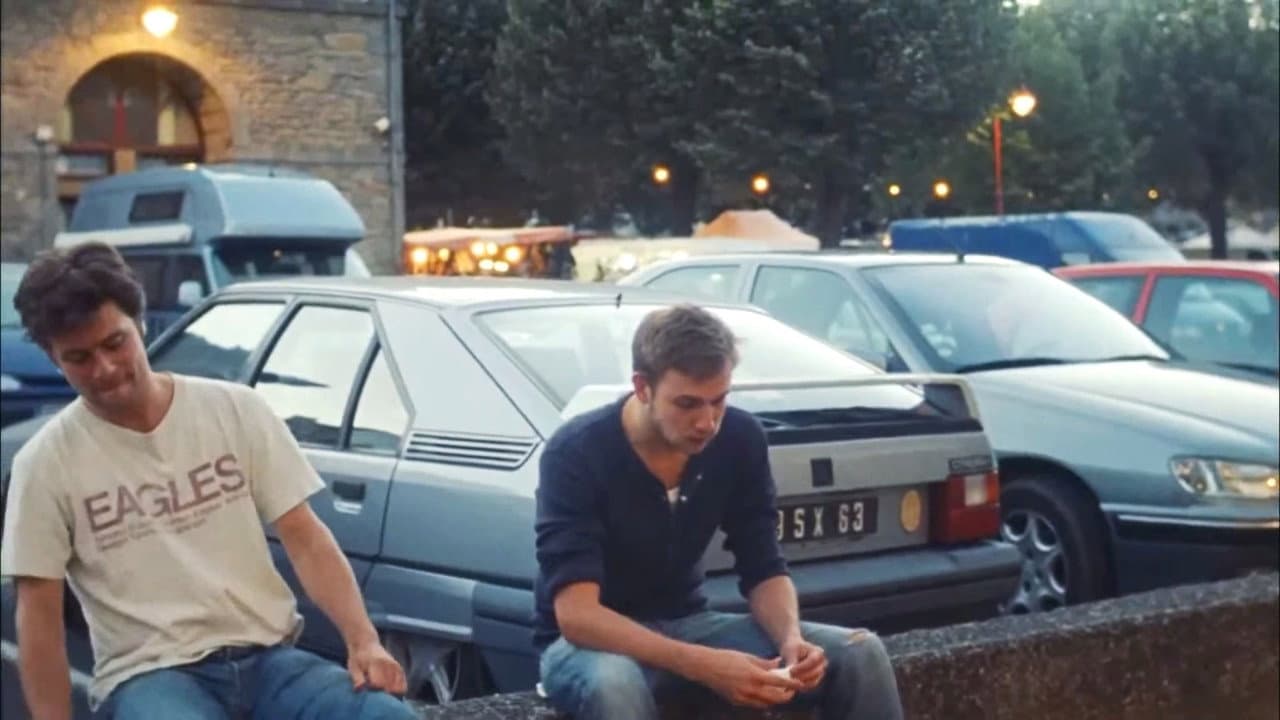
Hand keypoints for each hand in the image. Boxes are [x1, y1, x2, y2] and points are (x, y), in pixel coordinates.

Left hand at [347, 640, 407, 694]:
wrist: (366, 644)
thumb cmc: (358, 658)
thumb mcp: (353, 667)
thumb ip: (357, 678)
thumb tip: (359, 689)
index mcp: (376, 664)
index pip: (378, 684)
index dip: (373, 691)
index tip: (368, 691)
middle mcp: (389, 665)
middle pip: (390, 688)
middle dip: (383, 695)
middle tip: (375, 693)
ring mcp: (396, 666)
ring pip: (399, 687)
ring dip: (392, 694)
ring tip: (383, 693)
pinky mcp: (399, 668)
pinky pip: (403, 683)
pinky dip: (399, 689)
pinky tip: (391, 692)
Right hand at [687, 647, 802, 708]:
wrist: (705, 667)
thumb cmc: (726, 658)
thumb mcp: (747, 657)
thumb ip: (765, 662)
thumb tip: (779, 663)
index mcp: (754, 675)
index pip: (779, 682)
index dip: (792, 684)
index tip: (801, 684)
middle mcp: (749, 689)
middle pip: (775, 697)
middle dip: (786, 695)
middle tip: (791, 690)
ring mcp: (743, 697)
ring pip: (766, 703)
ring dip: (775, 699)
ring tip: (780, 692)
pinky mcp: (736, 701)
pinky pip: (755, 704)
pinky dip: (763, 701)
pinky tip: (765, 694)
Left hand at [779, 636, 826, 691]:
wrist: (793, 650)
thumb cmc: (792, 648)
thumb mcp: (791, 652)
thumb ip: (792, 663)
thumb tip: (791, 676)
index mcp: (818, 652)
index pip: (812, 661)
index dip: (802, 668)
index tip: (791, 671)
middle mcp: (823, 663)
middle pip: (816, 673)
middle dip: (802, 676)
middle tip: (790, 677)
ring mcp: (821, 672)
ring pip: (814, 682)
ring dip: (802, 683)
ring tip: (790, 681)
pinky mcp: (816, 679)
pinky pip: (810, 686)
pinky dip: (801, 687)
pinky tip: (792, 685)